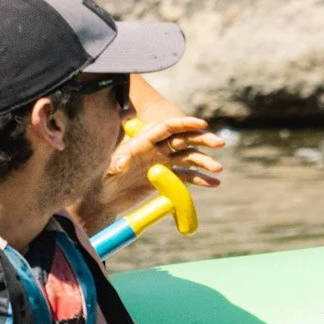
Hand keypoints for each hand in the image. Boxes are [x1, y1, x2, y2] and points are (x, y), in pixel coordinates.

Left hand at [87, 116, 227, 225]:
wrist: (105, 199)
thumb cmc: (103, 181)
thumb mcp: (107, 172)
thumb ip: (116, 165)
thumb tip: (124, 161)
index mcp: (144, 142)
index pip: (167, 128)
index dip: (185, 124)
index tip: (202, 124)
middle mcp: (157, 150)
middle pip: (183, 140)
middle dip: (202, 140)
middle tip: (220, 143)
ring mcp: (164, 164)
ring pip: (189, 159)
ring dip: (204, 162)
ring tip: (218, 169)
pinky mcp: (167, 179)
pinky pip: (187, 177)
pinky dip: (200, 179)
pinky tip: (213, 183)